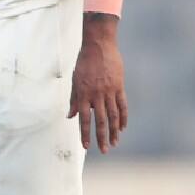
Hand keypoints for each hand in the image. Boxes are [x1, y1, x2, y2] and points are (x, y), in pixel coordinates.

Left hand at [68, 15, 127, 153]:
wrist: (99, 45)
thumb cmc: (84, 62)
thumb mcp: (75, 80)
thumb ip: (74, 99)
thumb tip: (70, 116)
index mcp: (83, 94)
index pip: (84, 119)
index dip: (85, 134)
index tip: (87, 147)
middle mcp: (97, 95)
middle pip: (101, 121)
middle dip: (102, 138)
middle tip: (104, 150)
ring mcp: (109, 91)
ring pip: (113, 116)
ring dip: (114, 131)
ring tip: (115, 143)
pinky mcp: (119, 86)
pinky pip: (122, 105)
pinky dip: (123, 117)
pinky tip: (123, 127)